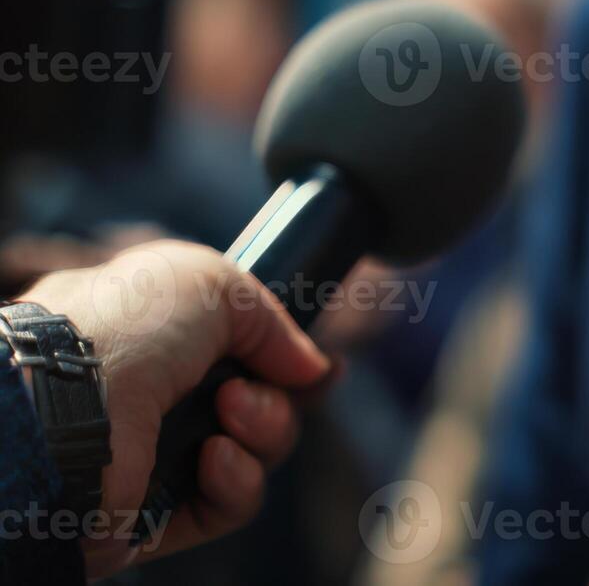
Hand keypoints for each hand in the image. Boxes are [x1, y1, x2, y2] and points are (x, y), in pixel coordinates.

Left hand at [19, 240, 330, 577]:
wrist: (66, 403)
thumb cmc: (126, 329)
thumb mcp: (210, 282)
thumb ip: (270, 318)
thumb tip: (310, 367)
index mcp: (149, 338)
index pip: (234, 353)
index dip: (280, 358)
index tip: (311, 366)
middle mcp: (150, 399)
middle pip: (257, 406)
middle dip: (274, 398)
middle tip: (242, 389)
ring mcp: (152, 458)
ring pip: (252, 453)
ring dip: (262, 431)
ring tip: (229, 416)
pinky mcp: (154, 515)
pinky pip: (228, 504)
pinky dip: (237, 481)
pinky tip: (216, 457)